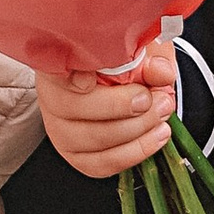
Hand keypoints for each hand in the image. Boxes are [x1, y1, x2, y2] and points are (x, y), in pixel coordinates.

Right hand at [34, 39, 174, 178]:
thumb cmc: (124, 62)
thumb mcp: (138, 51)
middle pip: (74, 108)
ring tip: (161, 115)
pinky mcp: (78, 155)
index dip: (73, 78)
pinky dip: (134, 152)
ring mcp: (61, 131)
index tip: (91, 79)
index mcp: (58, 64)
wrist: (128, 83)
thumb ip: (149, 59)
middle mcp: (52, 98)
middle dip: (120, 106)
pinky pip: (103, 163)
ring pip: (92, 139)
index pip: (56, 72)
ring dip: (135, 130)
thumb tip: (160, 72)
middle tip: (154, 98)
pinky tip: (155, 136)